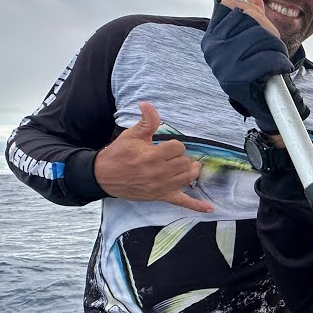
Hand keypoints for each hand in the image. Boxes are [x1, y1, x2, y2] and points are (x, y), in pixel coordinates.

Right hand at [93, 102, 213, 212]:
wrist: (103, 176)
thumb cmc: (118, 154)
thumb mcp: (132, 135)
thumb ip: (146, 121)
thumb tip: (147, 104)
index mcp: (152, 156)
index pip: (178, 147)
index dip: (175, 144)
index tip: (166, 146)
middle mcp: (159, 173)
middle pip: (185, 162)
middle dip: (181, 157)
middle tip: (172, 156)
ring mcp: (162, 187)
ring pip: (188, 178)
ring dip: (191, 171)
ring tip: (188, 166)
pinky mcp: (161, 196)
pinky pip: (182, 203)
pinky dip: (197, 206)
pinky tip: (209, 209)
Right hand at [202, 0, 294, 133]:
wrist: (260, 104)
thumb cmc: (256, 68)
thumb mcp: (253, 37)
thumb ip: (252, 13)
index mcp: (212, 37)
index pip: (231, 5)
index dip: (252, 11)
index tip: (260, 26)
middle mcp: (212, 48)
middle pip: (248, 17)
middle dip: (268, 29)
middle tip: (273, 45)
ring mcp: (222, 63)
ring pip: (261, 36)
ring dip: (277, 47)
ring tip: (276, 58)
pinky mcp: (235, 79)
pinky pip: (266, 58)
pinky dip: (280, 62)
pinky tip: (280, 68)